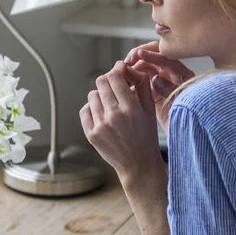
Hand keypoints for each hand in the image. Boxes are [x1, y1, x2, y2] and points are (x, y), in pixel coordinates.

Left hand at [79, 61, 162, 182]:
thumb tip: (129, 68)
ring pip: (92, 95)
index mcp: (130, 108)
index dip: (117, 69)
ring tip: (110, 104)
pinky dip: (92, 108)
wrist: (138, 165)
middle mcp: (113, 116)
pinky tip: (102, 114)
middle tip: (115, 86)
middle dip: (108, 80)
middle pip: (101, 82)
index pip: (115, 76)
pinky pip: (85, 110)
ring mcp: (100, 126)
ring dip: (101, 95)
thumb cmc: (146, 137)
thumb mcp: (150, 111)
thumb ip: (142, 87)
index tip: (120, 71)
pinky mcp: (91, 134)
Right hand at [124, 41, 194, 132]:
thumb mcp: (180, 103)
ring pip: (145, 69)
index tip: (139, 54)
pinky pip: (141, 81)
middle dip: (139, 58)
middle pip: (154, 59)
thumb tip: (155, 78)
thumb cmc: (189, 118)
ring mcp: (162, 83)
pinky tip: (125, 83)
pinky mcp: (154, 93)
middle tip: (127, 62)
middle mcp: (172, 76)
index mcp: (182, 75)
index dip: (153, 55)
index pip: (167, 58)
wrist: (187, 133)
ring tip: (123, 72)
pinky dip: (132, 81)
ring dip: (134, 68)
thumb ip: (169, 89)